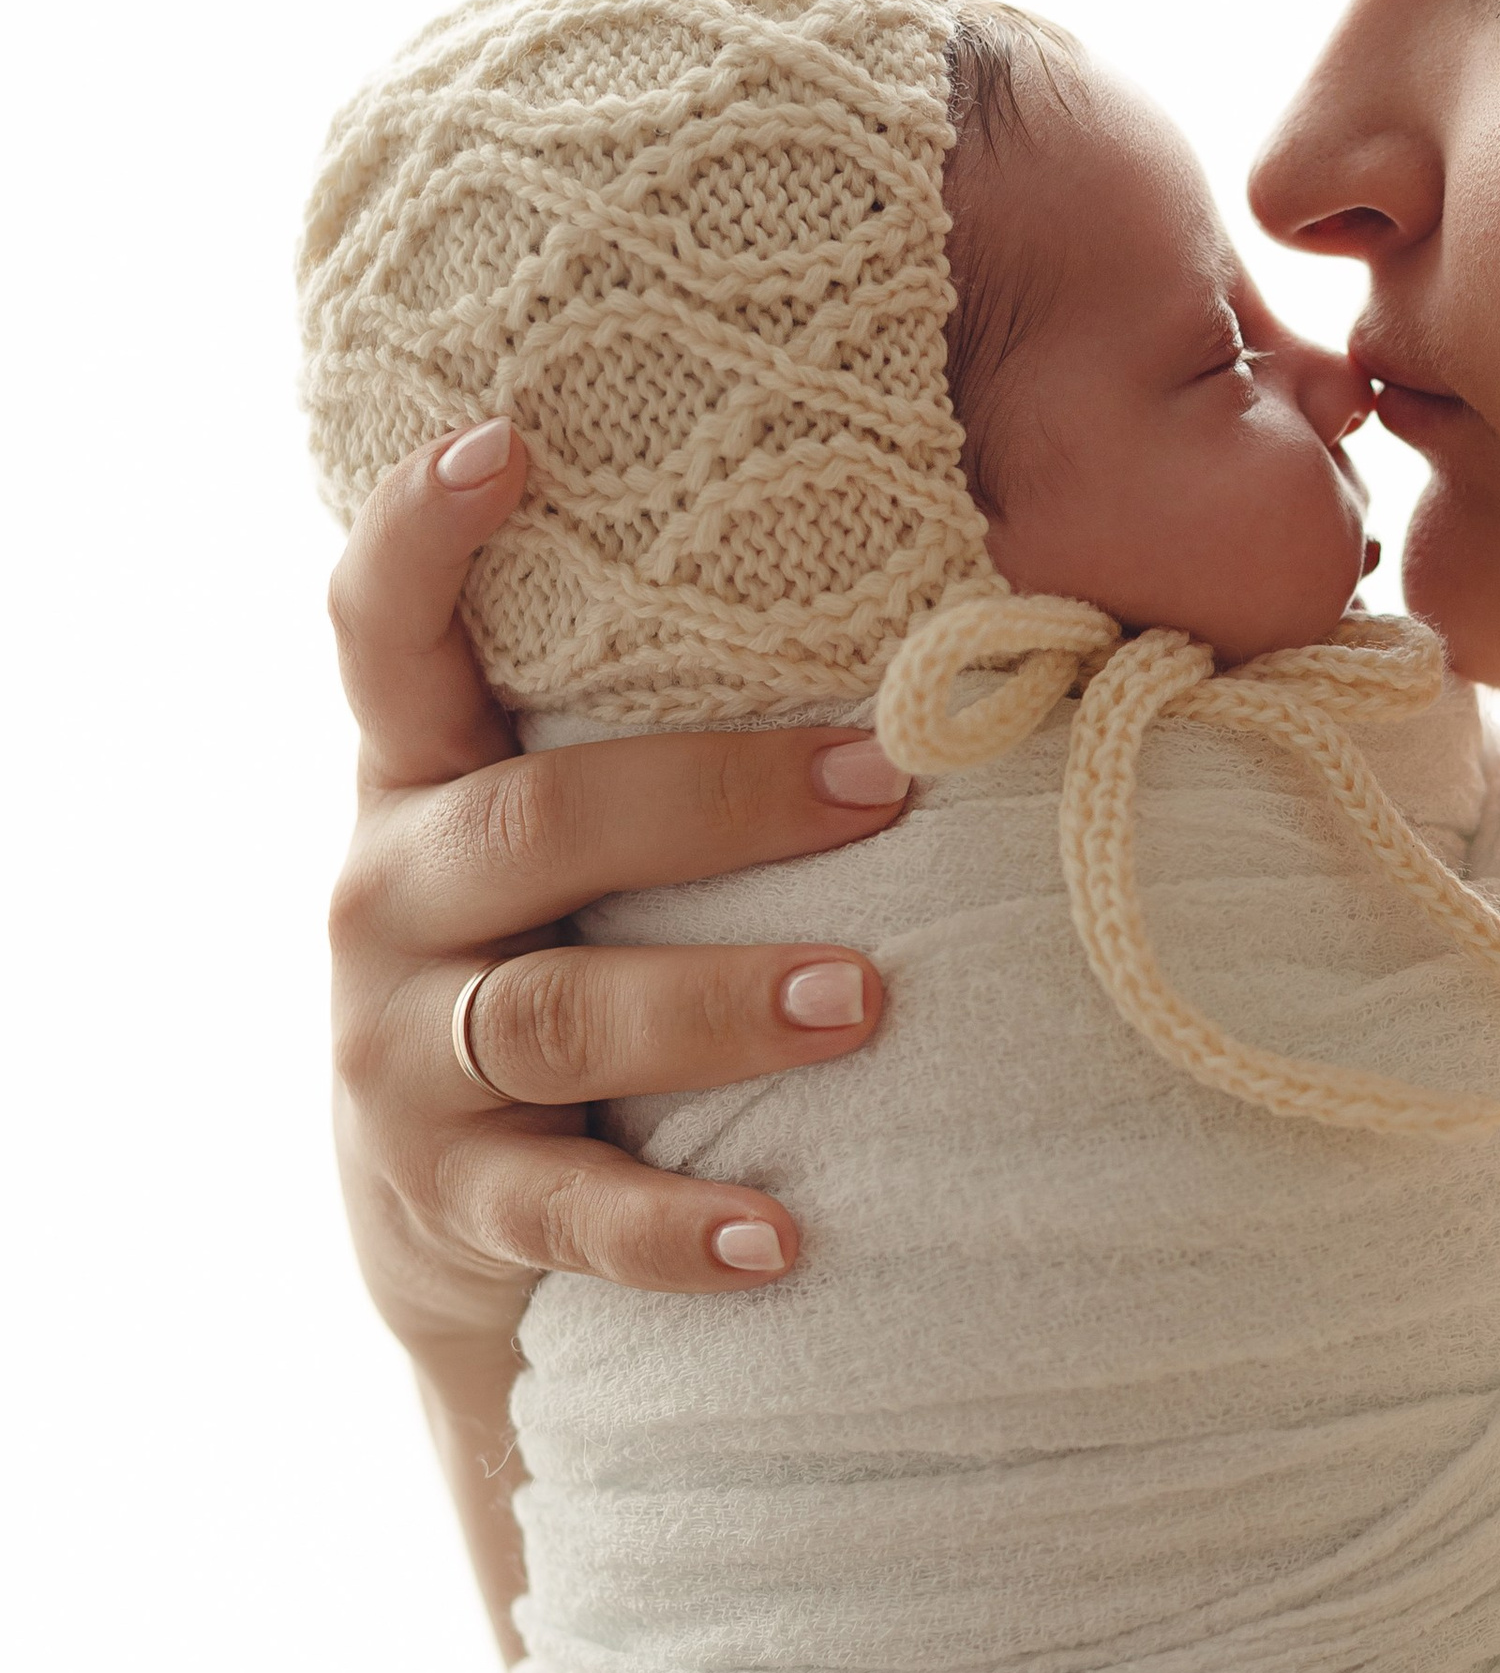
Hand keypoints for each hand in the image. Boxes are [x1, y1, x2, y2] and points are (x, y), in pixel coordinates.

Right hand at [327, 424, 913, 1359]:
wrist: (443, 1211)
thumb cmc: (567, 945)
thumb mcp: (564, 832)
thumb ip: (657, 721)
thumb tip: (944, 572)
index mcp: (419, 778)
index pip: (381, 633)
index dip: (420, 532)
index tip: (503, 435)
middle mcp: (387, 899)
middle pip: (533, 824)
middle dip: (717, 801)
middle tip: (887, 786)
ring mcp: (402, 1054)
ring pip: (559, 1015)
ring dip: (720, 1002)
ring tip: (866, 1002)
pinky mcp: (449, 1199)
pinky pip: (568, 1214)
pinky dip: (678, 1228)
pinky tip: (785, 1236)